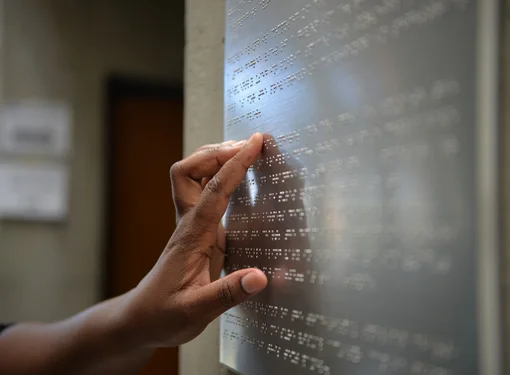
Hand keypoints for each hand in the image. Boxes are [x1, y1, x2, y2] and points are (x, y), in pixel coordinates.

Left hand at [121, 133, 267, 347]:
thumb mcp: (196, 311)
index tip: (255, 144)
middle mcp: (190, 223)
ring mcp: (192, 225)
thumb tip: (260, 277)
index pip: (214, 190)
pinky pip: (206, 192)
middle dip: (220, 152)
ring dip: (216, 160)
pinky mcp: (198, 231)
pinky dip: (220, 177)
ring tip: (245, 153)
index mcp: (192, 236)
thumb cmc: (164, 314)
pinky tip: (236, 179)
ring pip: (195, 177)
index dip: (235, 164)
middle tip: (251, 145)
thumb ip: (228, 293)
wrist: (142, 318)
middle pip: (193, 170)